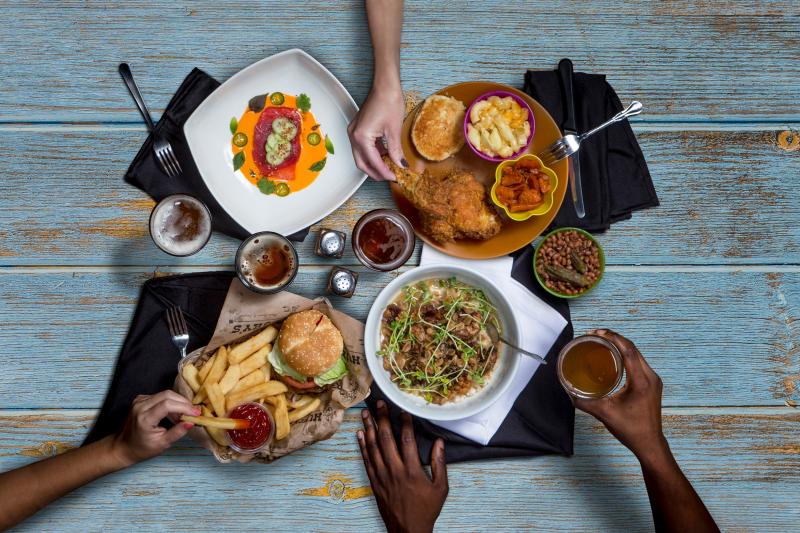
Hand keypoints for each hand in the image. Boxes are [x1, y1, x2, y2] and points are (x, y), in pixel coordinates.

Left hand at [112, 390, 199, 466]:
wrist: (122, 447)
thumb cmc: (141, 449)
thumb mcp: (162, 444)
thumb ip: (177, 432)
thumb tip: (192, 422)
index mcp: (144, 418)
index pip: (167, 405)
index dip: (184, 407)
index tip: (196, 413)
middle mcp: (140, 406)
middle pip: (167, 395)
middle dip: (183, 402)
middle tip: (194, 412)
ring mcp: (139, 401)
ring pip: (165, 393)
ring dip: (178, 402)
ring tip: (185, 414)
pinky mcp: (141, 399)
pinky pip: (160, 396)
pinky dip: (171, 402)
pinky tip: (174, 412)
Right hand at [348, 82, 405, 181]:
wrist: (385, 86)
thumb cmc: (389, 102)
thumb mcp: (394, 130)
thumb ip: (396, 151)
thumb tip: (401, 165)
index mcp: (361, 137)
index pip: (372, 162)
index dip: (384, 172)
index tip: (394, 177)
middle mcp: (353, 135)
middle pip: (362, 163)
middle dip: (376, 172)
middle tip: (390, 177)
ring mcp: (354, 132)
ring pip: (361, 156)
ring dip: (374, 164)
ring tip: (389, 167)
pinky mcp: (357, 129)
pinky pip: (363, 147)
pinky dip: (373, 154)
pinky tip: (385, 155)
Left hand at [357, 400, 447, 532]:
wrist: (408, 530)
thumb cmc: (426, 509)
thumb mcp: (441, 488)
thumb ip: (439, 463)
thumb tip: (440, 442)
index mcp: (412, 470)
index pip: (406, 440)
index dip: (404, 423)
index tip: (402, 409)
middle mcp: (394, 470)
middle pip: (386, 439)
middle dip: (381, 418)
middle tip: (378, 403)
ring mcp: (382, 476)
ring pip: (373, 447)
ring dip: (368, 428)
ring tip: (365, 412)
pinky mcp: (374, 482)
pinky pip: (366, 460)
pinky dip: (362, 446)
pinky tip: (360, 434)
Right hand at [573, 330, 667, 463]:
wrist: (650, 444)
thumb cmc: (632, 430)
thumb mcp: (604, 414)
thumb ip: (584, 402)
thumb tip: (569, 391)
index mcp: (641, 381)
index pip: (629, 350)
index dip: (613, 337)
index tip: (597, 333)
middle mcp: (651, 377)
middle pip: (633, 348)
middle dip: (615, 338)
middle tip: (596, 335)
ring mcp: (653, 380)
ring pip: (637, 354)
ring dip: (621, 345)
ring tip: (603, 342)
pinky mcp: (651, 384)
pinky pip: (638, 362)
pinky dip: (626, 355)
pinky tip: (614, 357)